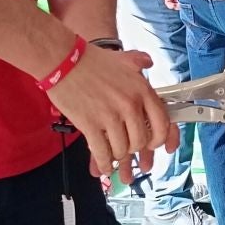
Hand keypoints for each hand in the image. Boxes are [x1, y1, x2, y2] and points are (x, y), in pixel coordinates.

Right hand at [47, 43, 177, 182]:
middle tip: (127, 148)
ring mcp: (110, 116)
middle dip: (134, 149)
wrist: (63, 60)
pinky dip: (104, 163)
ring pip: (122, 149)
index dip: (158, 139)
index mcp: (142, 90)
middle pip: (141, 141)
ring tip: (113, 153)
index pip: (161, 124)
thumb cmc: (91, 60)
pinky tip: (103, 166)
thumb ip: (139, 61)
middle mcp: (130, 105)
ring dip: (117, 155)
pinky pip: (102, 152)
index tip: (152, 144)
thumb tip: (148, 63)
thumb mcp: (122, 58)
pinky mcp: (90, 125)